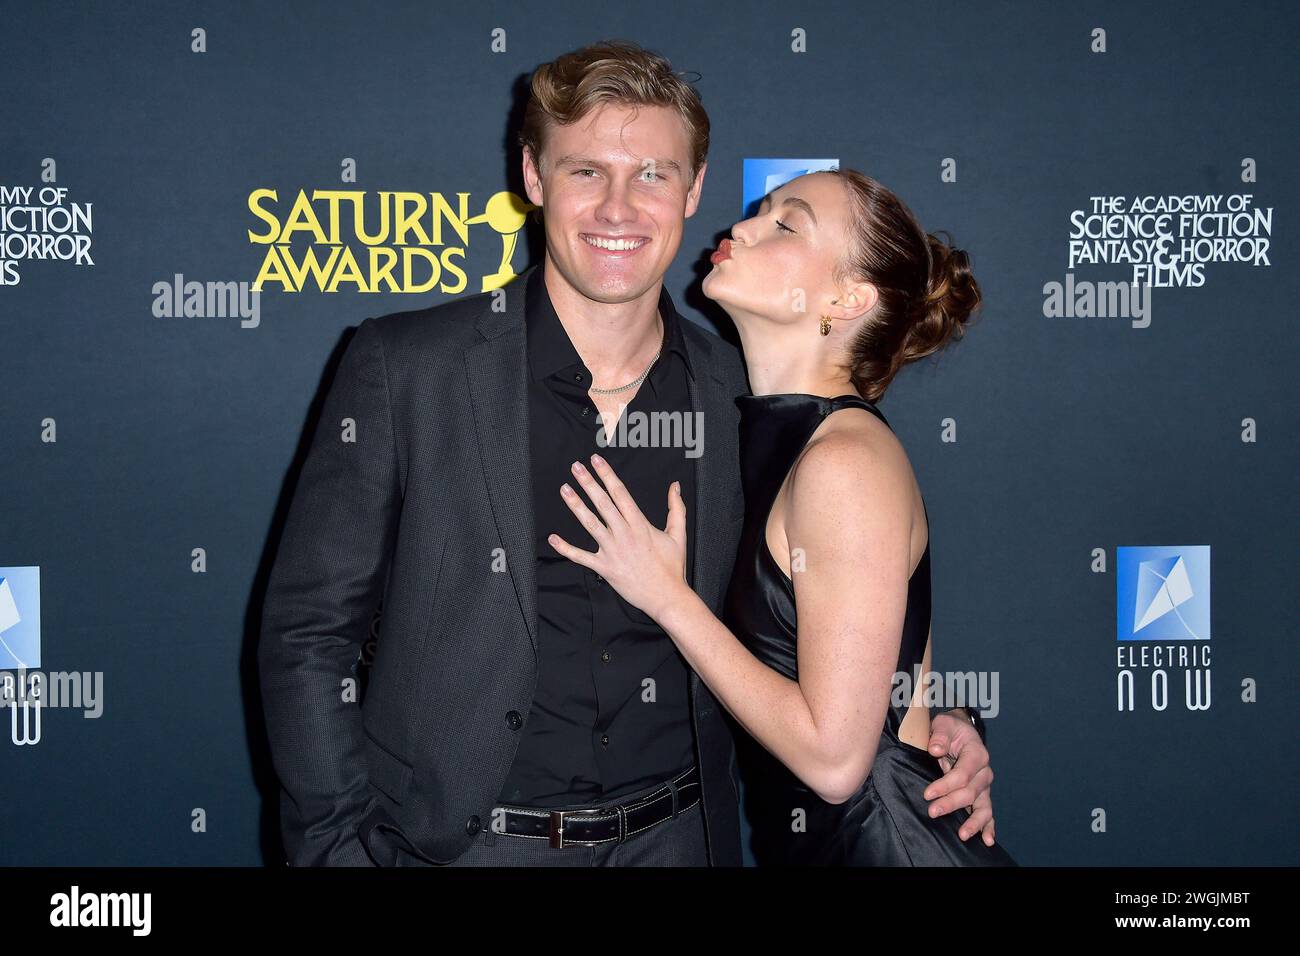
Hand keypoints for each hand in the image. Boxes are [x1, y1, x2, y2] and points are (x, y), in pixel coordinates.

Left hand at [546, 453, 689, 621]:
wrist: (667, 597)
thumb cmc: (672, 567)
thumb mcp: (678, 534)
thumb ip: (676, 508)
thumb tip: (675, 486)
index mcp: (641, 525)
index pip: (620, 493)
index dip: (607, 475)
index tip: (597, 461)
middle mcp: (625, 535)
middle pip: (603, 503)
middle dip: (588, 483)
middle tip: (576, 467)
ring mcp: (613, 551)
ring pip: (591, 524)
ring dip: (576, 506)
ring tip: (564, 489)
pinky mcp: (605, 568)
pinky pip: (582, 557)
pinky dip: (566, 549)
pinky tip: (553, 539)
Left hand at [923, 709, 997, 845]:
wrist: (961, 732)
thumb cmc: (950, 729)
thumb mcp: (943, 724)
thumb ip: (940, 735)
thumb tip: (935, 749)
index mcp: (977, 753)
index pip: (962, 774)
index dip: (945, 785)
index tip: (927, 794)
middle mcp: (984, 772)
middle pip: (970, 792)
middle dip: (951, 803)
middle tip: (932, 812)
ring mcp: (984, 786)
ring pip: (983, 807)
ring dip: (973, 822)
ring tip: (962, 834)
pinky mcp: (982, 795)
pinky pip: (987, 813)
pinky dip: (988, 827)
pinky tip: (987, 840)